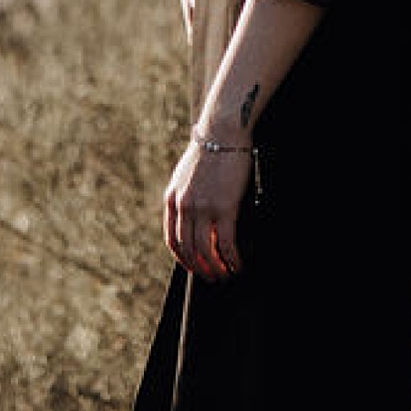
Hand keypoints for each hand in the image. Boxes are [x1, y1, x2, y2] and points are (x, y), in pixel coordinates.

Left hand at [163, 136, 252, 280]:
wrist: (222, 132)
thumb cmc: (209, 151)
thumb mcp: (186, 175)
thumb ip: (184, 196)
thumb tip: (191, 216)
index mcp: (172, 200)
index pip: (172, 240)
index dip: (183, 259)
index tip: (194, 267)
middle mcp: (184, 207)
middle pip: (188, 250)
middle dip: (200, 269)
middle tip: (212, 278)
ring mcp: (203, 209)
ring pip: (206, 251)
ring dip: (216, 268)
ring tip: (226, 276)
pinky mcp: (224, 208)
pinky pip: (226, 244)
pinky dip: (232, 259)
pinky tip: (238, 265)